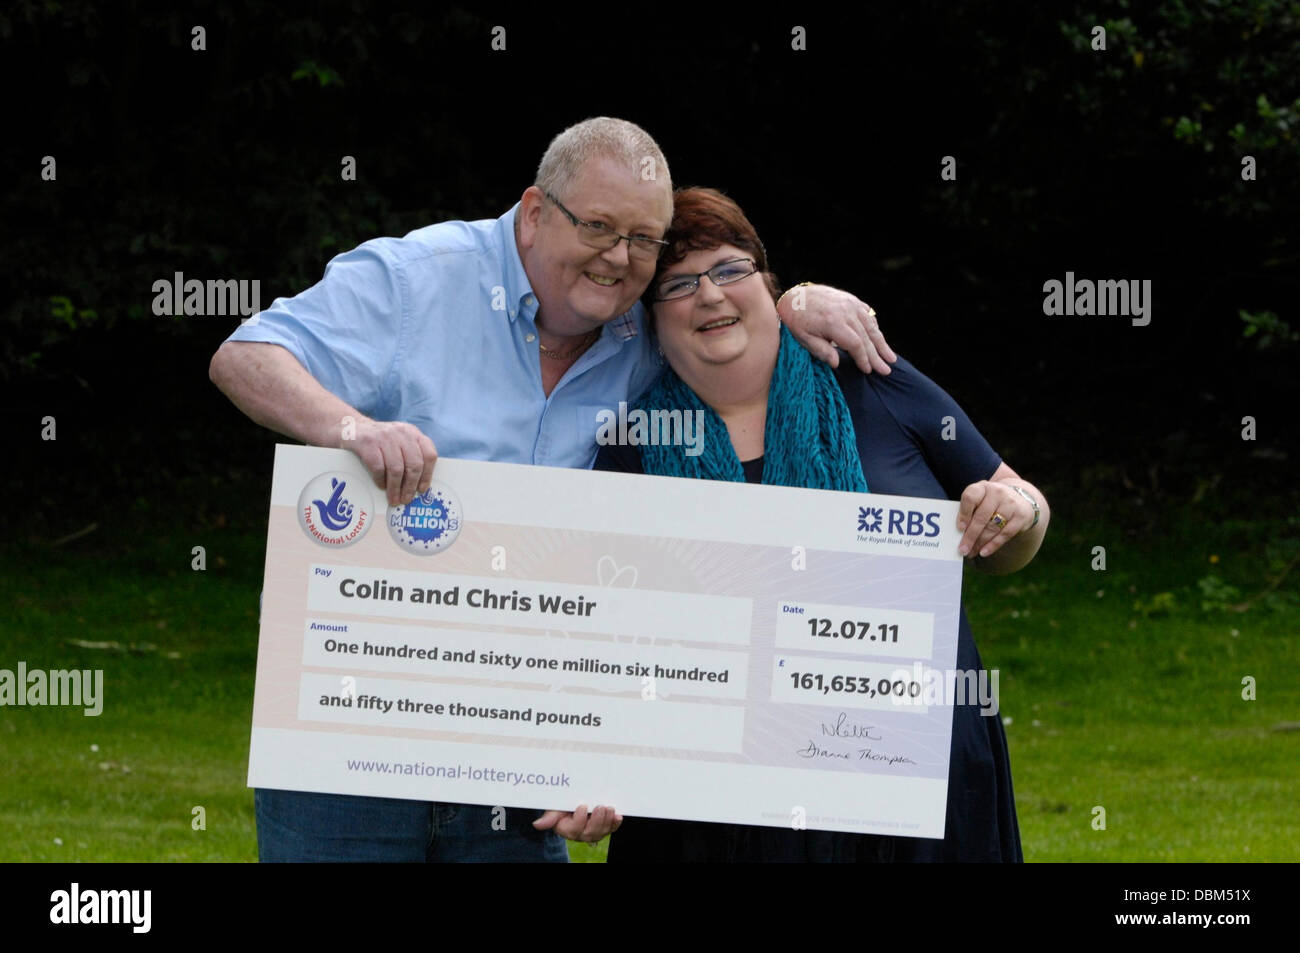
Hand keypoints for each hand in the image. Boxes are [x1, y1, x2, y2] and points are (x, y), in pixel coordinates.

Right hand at [345, 417, 437, 505]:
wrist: (353, 428)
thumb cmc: (380, 442)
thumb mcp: (399, 442)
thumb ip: (410, 456)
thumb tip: (417, 487)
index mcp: (413, 433)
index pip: (429, 455)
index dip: (427, 475)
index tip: (422, 490)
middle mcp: (401, 433)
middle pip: (414, 464)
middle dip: (410, 486)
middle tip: (406, 499)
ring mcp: (384, 437)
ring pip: (396, 468)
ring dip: (395, 488)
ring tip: (393, 498)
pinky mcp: (367, 443)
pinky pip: (378, 467)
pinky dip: (380, 480)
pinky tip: (381, 486)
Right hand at [532, 805, 621, 842]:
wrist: (570, 802)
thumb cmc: (561, 805)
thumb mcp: (554, 807)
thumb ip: (549, 816)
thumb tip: (537, 825)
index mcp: (566, 829)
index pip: (574, 829)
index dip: (580, 819)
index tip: (582, 806)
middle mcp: (580, 834)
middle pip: (590, 833)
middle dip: (597, 820)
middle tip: (600, 806)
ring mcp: (592, 832)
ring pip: (601, 832)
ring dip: (606, 821)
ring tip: (609, 808)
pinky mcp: (603, 827)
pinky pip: (610, 828)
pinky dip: (614, 823)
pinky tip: (617, 816)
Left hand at [778, 284, 896, 373]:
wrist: (795, 297)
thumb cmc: (797, 321)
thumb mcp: (803, 338)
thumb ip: (821, 351)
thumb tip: (837, 364)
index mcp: (833, 322)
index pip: (855, 344)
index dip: (863, 358)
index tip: (868, 370)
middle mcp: (846, 311)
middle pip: (866, 337)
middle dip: (877, 355)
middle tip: (886, 370)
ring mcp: (850, 303)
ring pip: (871, 326)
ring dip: (882, 343)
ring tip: (891, 358)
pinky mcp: (852, 300)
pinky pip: (868, 314)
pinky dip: (875, 327)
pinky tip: (880, 339)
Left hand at [956, 480, 1031, 558]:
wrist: (1020, 500)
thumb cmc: (991, 503)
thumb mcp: (980, 500)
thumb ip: (969, 512)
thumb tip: (959, 534)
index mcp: (982, 487)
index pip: (970, 498)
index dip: (964, 514)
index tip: (959, 528)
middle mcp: (997, 493)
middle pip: (981, 516)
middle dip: (970, 535)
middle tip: (962, 549)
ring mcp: (1010, 504)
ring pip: (992, 527)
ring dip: (980, 543)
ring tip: (971, 552)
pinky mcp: (1021, 516)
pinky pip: (1005, 534)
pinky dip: (993, 545)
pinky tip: (984, 552)